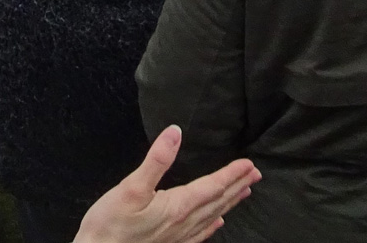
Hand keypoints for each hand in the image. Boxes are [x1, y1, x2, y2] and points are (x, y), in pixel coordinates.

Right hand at [74, 127, 259, 242]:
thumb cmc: (110, 224)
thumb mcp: (130, 186)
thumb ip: (156, 159)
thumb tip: (174, 132)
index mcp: (177, 206)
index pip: (212, 186)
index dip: (231, 173)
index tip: (248, 163)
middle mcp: (183, 223)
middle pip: (217, 201)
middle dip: (237, 185)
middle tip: (255, 174)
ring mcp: (177, 237)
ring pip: (211, 217)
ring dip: (229, 202)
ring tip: (244, 192)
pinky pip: (199, 234)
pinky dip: (212, 226)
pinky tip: (217, 223)